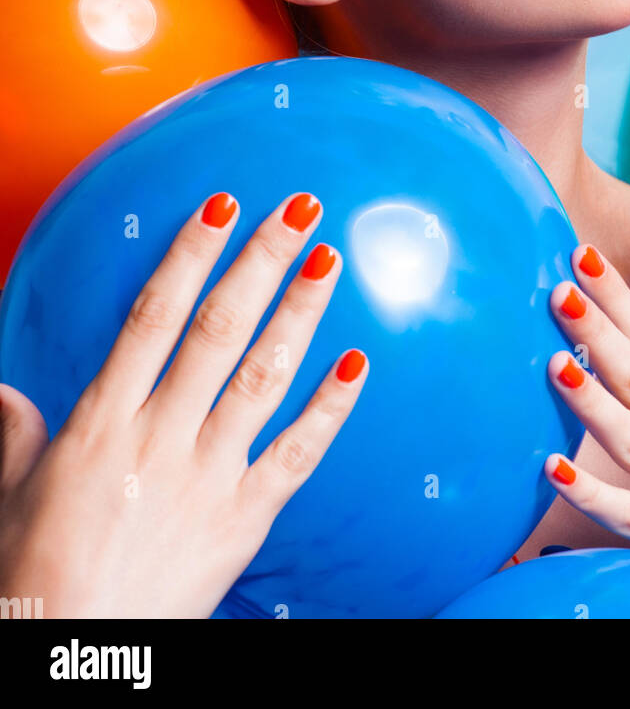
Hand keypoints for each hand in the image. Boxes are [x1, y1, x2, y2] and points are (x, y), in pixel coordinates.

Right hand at [0, 189, 366, 618]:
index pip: (154, 316)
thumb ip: (17, 434)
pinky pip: (297, 455)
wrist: (74, 661)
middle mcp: (160, 438)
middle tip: (301, 207)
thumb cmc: (33, 579)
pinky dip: (331, 409)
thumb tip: (4, 391)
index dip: (191, 254)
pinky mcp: (243, 520)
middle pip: (219, 330)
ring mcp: (208, 477)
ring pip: (263, 377)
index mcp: (101, 422)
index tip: (222, 203)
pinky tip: (358, 363)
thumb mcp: (12, 495)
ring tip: (329, 261)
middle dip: (262, 262)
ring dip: (300, 314)